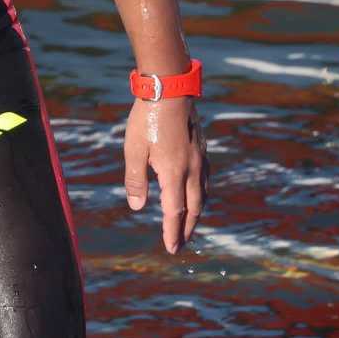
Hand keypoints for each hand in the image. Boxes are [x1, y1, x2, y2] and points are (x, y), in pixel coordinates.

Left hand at [123, 97, 207, 253]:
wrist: (170, 88)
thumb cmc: (147, 118)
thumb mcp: (133, 150)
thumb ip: (135, 180)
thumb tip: (136, 207)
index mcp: (174, 173)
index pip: (174, 211)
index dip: (172, 231)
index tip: (171, 248)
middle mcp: (192, 169)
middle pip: (193, 208)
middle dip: (187, 229)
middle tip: (180, 244)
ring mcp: (200, 158)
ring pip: (202, 194)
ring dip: (196, 213)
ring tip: (189, 224)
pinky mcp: (202, 148)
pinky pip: (205, 179)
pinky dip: (200, 193)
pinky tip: (196, 192)